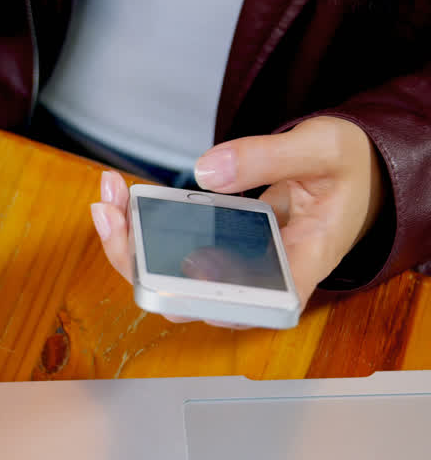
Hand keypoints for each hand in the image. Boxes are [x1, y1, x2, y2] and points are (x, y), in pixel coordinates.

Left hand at [90, 115, 384, 327]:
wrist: (352, 173)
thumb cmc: (347, 171)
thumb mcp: (322, 150)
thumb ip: (269, 157)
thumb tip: (206, 173)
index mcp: (298, 270)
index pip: (247, 309)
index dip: (203, 303)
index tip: (172, 277)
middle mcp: (256, 280)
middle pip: (187, 297)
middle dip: (138, 259)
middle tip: (110, 212)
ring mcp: (231, 267)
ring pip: (166, 276)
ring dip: (128, 240)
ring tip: (107, 196)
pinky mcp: (212, 249)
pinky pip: (166, 249)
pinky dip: (138, 224)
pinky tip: (118, 195)